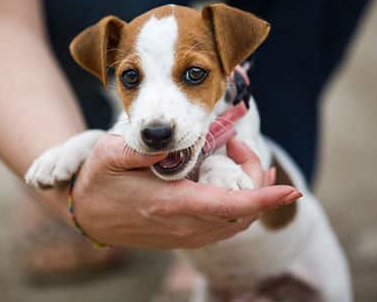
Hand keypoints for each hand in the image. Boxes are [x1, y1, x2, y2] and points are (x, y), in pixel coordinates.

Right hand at [71, 134, 300, 248]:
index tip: (289, 189)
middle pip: (242, 213)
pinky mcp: (184, 235)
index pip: (228, 205)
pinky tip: (229, 180)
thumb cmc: (98, 181)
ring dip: (249, 192)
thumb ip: (145, 147)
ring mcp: (185, 235)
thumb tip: (176, 140)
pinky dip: (238, 204)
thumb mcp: (111, 154)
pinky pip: (224, 225)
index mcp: (169, 204)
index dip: (263, 198)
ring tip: (235, 157)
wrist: (86, 215)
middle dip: (256, 179)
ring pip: (237, 222)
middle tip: (236, 145)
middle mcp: (183, 226)